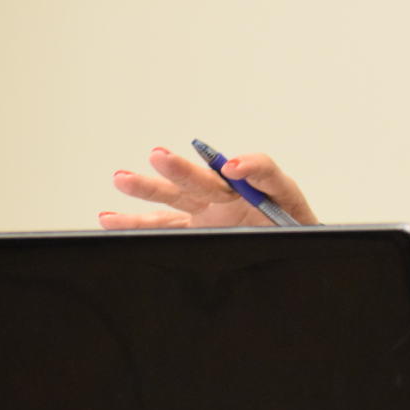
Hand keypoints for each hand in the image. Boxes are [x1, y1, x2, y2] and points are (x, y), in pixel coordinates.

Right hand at [99, 147, 317, 229]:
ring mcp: (210, 213)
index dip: (247, 166)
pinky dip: (136, 223)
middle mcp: (232, 196)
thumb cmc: (295, 231)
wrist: (292, 251)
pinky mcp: (196, 230)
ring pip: (175, 199)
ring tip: (122, 178)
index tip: (232, 167)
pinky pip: (164, 226)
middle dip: (181, 170)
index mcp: (264, 189)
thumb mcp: (299, 214)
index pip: (257, 170)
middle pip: (204, 180)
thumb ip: (279, 194)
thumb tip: (244, 173)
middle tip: (160, 158)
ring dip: (148, 189)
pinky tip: (110, 217)